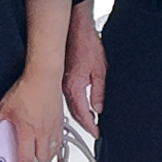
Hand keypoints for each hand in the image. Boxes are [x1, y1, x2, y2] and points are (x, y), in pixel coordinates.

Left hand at [0, 68, 63, 161]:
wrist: (45, 76)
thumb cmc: (28, 88)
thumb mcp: (5, 106)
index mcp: (28, 130)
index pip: (26, 159)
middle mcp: (43, 132)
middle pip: (42, 160)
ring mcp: (54, 127)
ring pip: (53, 152)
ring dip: (46, 160)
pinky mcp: (60, 122)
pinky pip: (59, 142)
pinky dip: (54, 149)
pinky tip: (50, 148)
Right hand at [64, 16, 109, 136]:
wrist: (76, 29)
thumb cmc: (87, 44)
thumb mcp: (100, 70)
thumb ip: (99, 91)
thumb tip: (99, 108)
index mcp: (74, 86)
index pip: (82, 113)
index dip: (90, 125)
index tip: (96, 132)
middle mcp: (64, 87)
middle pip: (74, 112)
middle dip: (84, 123)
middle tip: (93, 131)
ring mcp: (61, 83)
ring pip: (69, 105)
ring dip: (79, 114)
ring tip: (89, 123)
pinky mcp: (61, 77)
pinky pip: (67, 96)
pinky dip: (74, 104)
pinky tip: (80, 106)